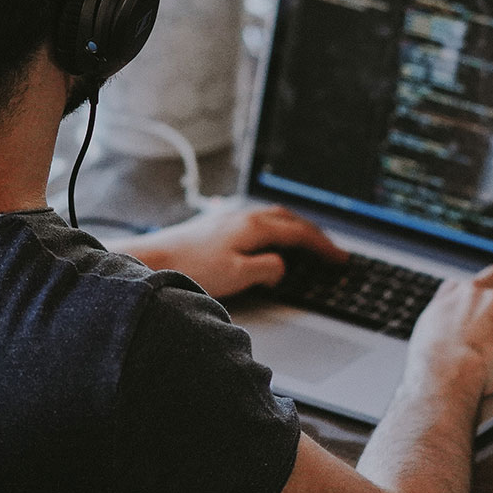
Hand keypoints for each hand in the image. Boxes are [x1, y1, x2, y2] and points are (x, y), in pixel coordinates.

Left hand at [123, 203, 344, 297]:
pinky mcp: (216, 224)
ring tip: (306, 242)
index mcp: (254, 226)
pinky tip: (268, 238)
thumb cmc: (191, 268)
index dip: (323, 246)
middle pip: (289, 219)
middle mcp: (244, 216)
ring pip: (273, 217)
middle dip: (314, 233)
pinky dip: (275, 228)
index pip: (300, 233)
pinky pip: (257, 220)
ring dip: (294, 228)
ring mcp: (229, 217)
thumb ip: (267, 269)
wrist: (152, 259)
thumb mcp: (238, 276)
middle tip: (329, 249)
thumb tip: (282, 266)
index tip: (340, 258)